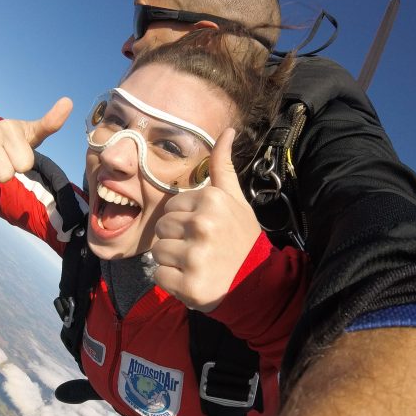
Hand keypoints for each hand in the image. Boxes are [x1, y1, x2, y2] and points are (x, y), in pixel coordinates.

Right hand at [0, 97, 71, 190]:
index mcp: (7, 128)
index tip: (14, 153)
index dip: (21, 163)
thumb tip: (69, 102)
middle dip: (4, 172)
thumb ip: (50, 122)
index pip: (24, 164)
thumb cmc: (9, 140)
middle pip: (5, 175)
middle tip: (0, 160)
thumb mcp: (30, 133)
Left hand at [151, 128, 261, 311]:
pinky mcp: (188, 285)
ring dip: (172, 261)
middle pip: (161, 228)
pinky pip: (159, 276)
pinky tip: (192, 279)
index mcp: (211, 201)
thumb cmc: (242, 238)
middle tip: (200, 249)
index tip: (203, 231)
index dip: (184, 220)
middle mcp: (202, 225)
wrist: (258, 283)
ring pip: (157, 252)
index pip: (171, 206)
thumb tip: (227, 130)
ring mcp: (194, 257)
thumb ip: (223, 167)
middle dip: (176, 239)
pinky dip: (172, 281)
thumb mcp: (236, 200)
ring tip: (197, 264)